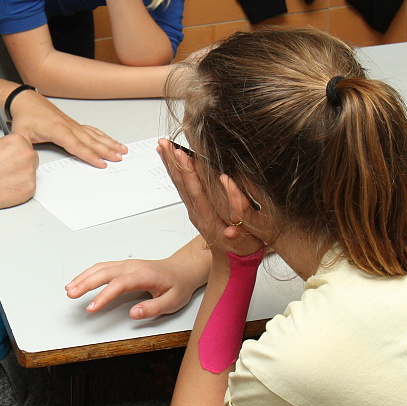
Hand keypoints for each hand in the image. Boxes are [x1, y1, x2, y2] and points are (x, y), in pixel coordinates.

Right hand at [0, 133, 37, 210]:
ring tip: (4, 181)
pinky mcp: (30, 187)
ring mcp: (30, 171)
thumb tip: (16, 153)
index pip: (27, 147)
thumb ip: (11, 148)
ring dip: (21, 179)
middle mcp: (28, 154)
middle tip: (8, 172)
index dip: (18, 157)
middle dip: (23, 167)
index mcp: (19, 141)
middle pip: (32, 160)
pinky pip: (29, 188)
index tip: (11, 161)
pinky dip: (20, 190)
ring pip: (31, 175)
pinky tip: (7, 188)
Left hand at [8, 89, 126, 167]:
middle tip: (119, 158)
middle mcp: (68, 127)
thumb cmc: (24, 116)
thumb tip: (29, 161)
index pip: (77, 146)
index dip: (90, 156)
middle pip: (91, 141)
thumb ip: (25, 149)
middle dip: (106, 150)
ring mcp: (72, 124)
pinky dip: (102, 135)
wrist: (25, 100)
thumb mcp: (20, 134)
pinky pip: (91, 130)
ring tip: (122, 149)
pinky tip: (110, 139)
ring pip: (94, 135)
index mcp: (57, 130)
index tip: (101, 163)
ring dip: (109, 143)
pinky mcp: (73, 123)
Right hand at [66, 244, 209, 319]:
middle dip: (86, 283)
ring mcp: (127, 264)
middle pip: (104, 272)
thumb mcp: (172, 302)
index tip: (92, 308)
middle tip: (71, 295)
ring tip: (69, 289)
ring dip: (84, 277)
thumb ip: (153, 308)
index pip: (119, 284)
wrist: (183, 269)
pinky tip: (80, 281)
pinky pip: (103, 267)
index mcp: (144, 275)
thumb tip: (133, 313)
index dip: (103, 296)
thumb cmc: (178, 285)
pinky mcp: (124, 266)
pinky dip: (89, 273)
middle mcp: (132, 266)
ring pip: (101, 268)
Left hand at [156, 139, 262, 256]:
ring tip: (162, 146)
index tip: (181, 154)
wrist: (231, 261)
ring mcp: (193, 210)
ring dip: (170, 164)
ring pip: (178, 184)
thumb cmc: (240, 248)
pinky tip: (170, 159)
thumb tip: (230, 216)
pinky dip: (174, 171)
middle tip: (164, 144)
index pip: (195, 191)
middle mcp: (197, 212)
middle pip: (181, 184)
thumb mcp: (244, 240)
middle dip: (173, 162)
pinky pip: (181, 187)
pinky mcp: (194, 208)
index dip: (188, 172)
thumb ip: (238, 226)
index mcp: (208, 218)